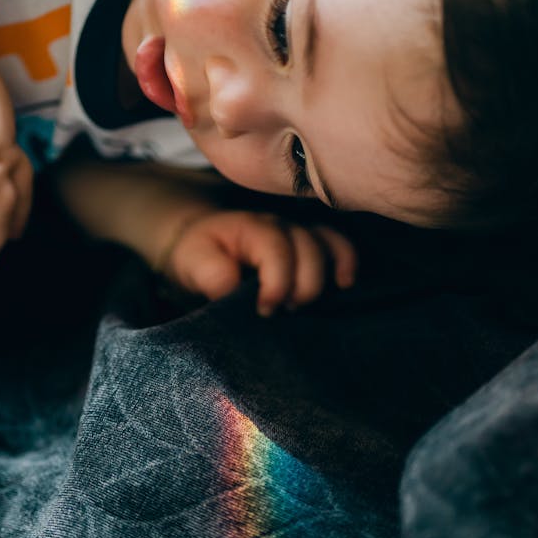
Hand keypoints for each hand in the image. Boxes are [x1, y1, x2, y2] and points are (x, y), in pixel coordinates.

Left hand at [163, 209, 357, 315]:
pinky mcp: (310, 244)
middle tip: (278, 313)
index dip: (277, 284)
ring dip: (321, 280)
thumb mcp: (191, 262)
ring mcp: (298, 232)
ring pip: (327, 246)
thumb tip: (231, 287)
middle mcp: (281, 225)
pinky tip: (344, 284)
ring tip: (301, 306)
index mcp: (252, 227)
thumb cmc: (200, 256)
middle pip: (308, 249)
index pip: (277, 249)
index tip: (265, 310)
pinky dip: (346, 261)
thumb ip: (209, 272)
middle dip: (299, 287)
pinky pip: (338, 244)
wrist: (206, 246)